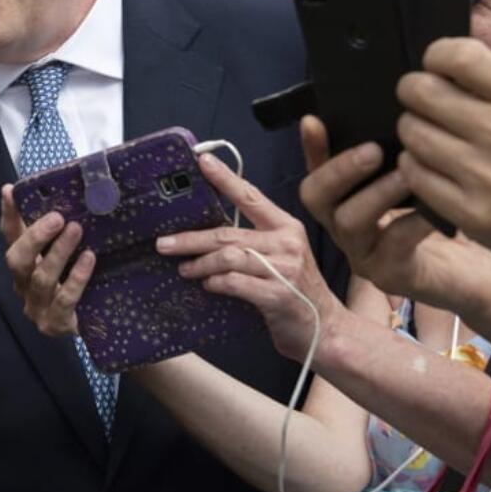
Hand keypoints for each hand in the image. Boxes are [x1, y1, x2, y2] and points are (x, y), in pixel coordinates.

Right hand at [1, 184, 93, 335]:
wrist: (95, 326)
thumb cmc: (77, 281)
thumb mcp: (69, 253)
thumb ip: (63, 229)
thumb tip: (68, 191)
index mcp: (24, 264)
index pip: (10, 236)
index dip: (9, 214)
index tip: (11, 191)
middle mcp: (23, 285)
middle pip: (17, 261)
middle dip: (35, 237)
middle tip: (58, 217)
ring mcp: (37, 307)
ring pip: (41, 278)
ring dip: (58, 252)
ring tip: (76, 230)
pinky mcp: (55, 324)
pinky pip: (64, 300)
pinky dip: (76, 278)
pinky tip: (89, 259)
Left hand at [156, 153, 345, 360]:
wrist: (326, 330)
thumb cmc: (293, 289)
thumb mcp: (279, 256)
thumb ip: (252, 240)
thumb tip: (206, 231)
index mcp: (286, 226)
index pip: (250, 196)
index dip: (225, 178)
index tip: (202, 161)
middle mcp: (287, 243)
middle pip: (228, 233)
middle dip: (192, 238)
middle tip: (164, 243)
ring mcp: (284, 269)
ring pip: (229, 257)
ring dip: (200, 263)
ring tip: (184, 269)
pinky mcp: (279, 296)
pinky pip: (236, 283)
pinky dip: (216, 283)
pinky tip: (208, 285)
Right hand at [299, 115, 490, 315]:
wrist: (474, 272)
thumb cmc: (443, 217)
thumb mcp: (418, 178)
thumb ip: (398, 151)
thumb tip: (392, 108)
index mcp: (344, 200)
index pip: (315, 168)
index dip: (310, 147)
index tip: (314, 120)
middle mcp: (344, 227)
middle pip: (314, 197)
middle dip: (338, 170)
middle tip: (373, 150)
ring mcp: (364, 254)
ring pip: (348, 221)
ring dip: (376, 193)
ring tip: (407, 175)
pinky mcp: (391, 275)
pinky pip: (392, 246)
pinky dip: (412, 222)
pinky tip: (435, 209)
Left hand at [396, 37, 490, 272]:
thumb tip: (436, 62)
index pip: (460, 56)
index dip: (435, 57)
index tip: (435, 68)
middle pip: (421, 92)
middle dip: (413, 94)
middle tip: (422, 104)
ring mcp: (486, 176)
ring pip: (411, 132)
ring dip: (412, 131)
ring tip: (429, 137)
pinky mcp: (468, 211)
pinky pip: (412, 171)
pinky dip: (413, 165)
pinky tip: (430, 166)